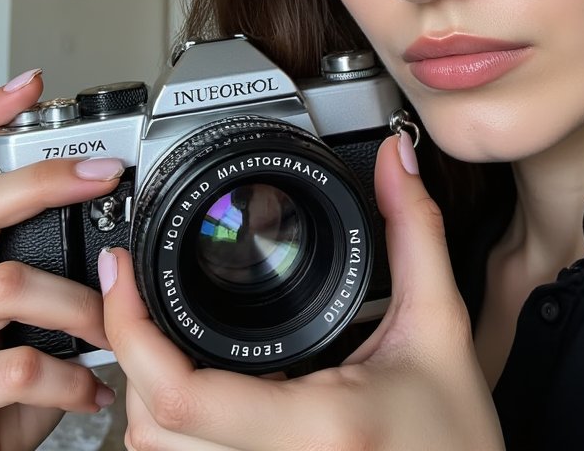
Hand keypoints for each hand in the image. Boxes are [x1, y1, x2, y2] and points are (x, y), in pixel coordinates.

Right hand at [0, 71, 120, 450]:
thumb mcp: (39, 317)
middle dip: (45, 181)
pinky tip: (91, 390)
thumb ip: (64, 273)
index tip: (29, 82)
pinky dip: (70, 376)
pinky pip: (14, 367)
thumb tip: (129, 235)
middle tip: (103, 175)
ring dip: (76, 305)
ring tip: (107, 331)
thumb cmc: (4, 389)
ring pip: (4, 287)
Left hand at [102, 133, 504, 450]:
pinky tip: (197, 384)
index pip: (181, 393)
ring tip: (158, 332)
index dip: (132, 331)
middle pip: (149, 427)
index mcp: (316, 425)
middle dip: (132, 353)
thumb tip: (394, 160)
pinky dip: (175, 429)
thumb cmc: (460, 438)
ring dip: (147, 393)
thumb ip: (415, 232)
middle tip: (135, 291)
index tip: (124, 274)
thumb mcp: (440, 324)